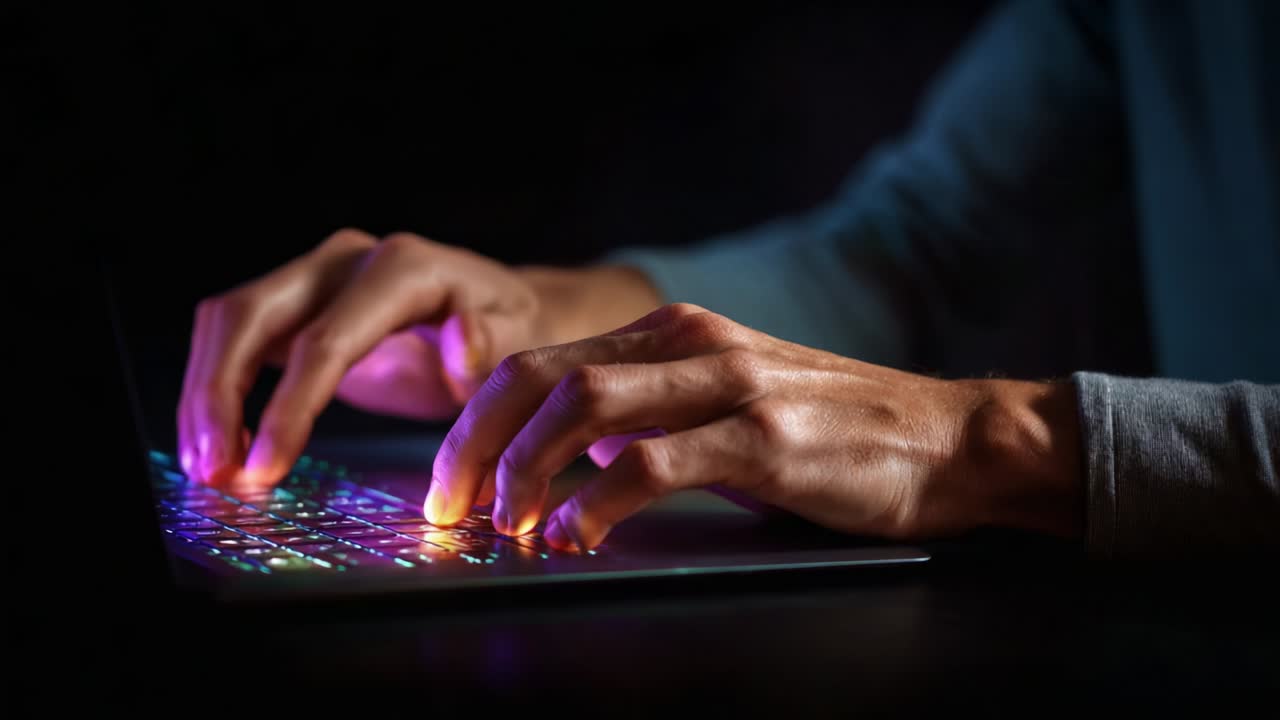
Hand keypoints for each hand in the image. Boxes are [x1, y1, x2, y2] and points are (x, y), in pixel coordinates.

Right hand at [177, 229, 658, 488]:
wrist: (505, 315)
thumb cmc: (513, 335)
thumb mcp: (520, 345)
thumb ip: (490, 347)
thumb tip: (459, 338)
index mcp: (403, 269)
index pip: (325, 338)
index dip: (288, 406)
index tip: (265, 466)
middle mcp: (348, 259)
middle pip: (251, 316)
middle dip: (219, 396)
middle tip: (215, 474)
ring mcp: (316, 275)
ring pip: (228, 322)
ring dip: (207, 395)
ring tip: (209, 470)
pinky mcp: (298, 303)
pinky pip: (236, 337)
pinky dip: (218, 390)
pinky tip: (221, 445)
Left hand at [428, 303, 1082, 550]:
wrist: (944, 437)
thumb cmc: (832, 431)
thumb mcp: (728, 402)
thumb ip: (651, 415)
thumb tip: (569, 462)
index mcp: (673, 331)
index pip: (539, 360)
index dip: (476, 421)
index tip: (451, 479)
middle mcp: (691, 343)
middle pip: (541, 376)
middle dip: (475, 443)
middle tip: (450, 505)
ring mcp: (728, 386)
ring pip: (583, 407)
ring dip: (524, 470)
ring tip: (505, 524)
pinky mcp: (764, 440)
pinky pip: (653, 465)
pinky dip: (597, 502)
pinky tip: (577, 536)